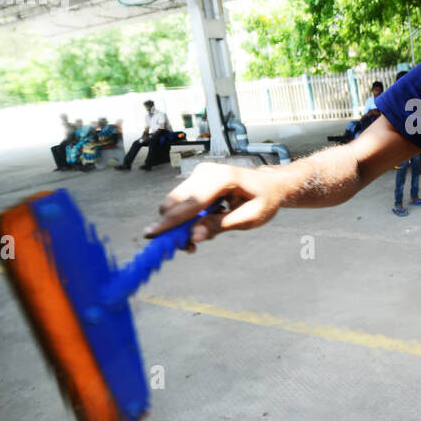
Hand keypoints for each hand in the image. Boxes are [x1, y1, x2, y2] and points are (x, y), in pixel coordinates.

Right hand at [144, 162, 283, 252]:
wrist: (270, 185)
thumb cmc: (264, 201)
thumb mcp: (249, 218)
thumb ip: (220, 226)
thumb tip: (193, 236)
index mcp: (222, 178)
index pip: (190, 202)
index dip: (169, 222)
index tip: (150, 235)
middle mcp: (205, 171)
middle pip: (174, 202)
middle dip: (173, 228)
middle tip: (190, 248)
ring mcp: (199, 173)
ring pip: (173, 203)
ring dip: (178, 225)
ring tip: (197, 239)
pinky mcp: (195, 179)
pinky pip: (181, 201)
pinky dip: (184, 217)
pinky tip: (201, 225)